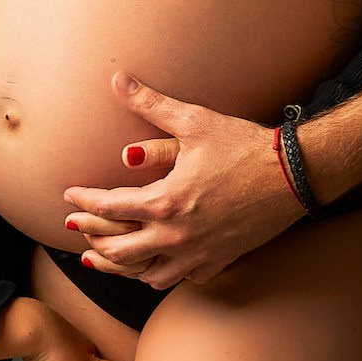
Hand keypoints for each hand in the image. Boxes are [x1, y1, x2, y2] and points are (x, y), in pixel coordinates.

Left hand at [64, 73, 303, 286]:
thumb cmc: (244, 146)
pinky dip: (161, 273)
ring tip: (105, 257)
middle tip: (76, 228)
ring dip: (121, 266)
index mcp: (164, 202)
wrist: (293, 175)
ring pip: (146, 274)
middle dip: (93, 237)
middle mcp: (176, 236)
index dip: (83, 201)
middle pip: (118, 250)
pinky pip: (180, 279)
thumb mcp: (195, 121)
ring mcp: (197, 254)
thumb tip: (117, 81)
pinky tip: (156, 266)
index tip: (69, 195)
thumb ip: (151, 104)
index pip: (108, 208)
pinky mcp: (218, 262)